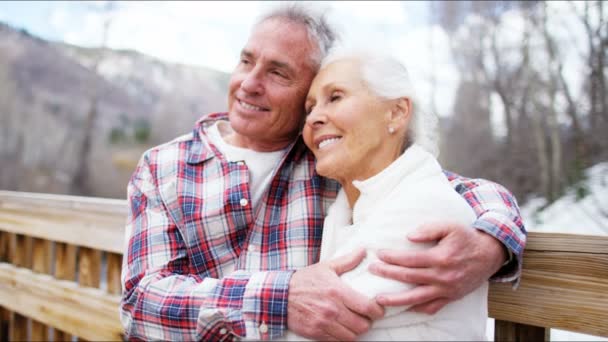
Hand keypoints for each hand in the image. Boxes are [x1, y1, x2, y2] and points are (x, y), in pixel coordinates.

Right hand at [287, 248, 384, 340]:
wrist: (280, 295)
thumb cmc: (304, 281)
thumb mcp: (326, 267)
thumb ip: (347, 261)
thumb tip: (363, 251)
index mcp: (337, 291)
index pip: (367, 307)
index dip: (377, 311)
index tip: (377, 309)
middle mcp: (332, 309)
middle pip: (362, 325)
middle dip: (367, 322)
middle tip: (365, 317)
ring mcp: (324, 323)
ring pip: (352, 336)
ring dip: (356, 331)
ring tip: (354, 323)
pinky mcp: (316, 333)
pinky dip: (343, 337)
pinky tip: (342, 329)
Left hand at [369, 222, 506, 313]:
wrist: (489, 254)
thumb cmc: (466, 238)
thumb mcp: (450, 226)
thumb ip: (429, 229)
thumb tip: (408, 237)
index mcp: (441, 258)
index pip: (410, 260)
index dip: (392, 258)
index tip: (378, 254)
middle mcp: (443, 277)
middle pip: (409, 277)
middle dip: (388, 274)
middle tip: (372, 270)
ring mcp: (447, 290)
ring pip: (417, 298)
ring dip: (396, 300)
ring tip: (379, 300)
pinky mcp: (451, 298)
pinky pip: (432, 308)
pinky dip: (417, 309)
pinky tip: (404, 308)